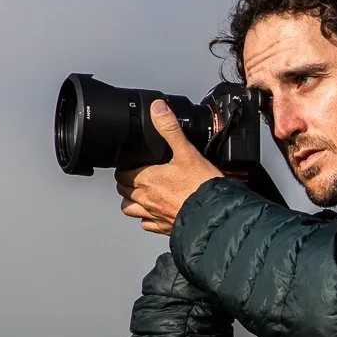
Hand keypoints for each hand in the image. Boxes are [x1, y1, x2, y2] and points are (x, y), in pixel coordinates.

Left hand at [116, 100, 222, 234]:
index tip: (133, 164)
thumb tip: (158, 109)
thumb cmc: (201, 186)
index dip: (126, 166)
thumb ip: (170, 129)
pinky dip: (147, 218)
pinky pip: (146, 224)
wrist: (215, 214)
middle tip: (139, 175)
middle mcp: (145, 199)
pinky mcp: (163, 227)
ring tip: (142, 194)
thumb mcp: (187, 151)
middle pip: (123, 190)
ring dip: (132, 201)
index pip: (121, 173)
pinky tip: (156, 211)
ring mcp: (153, 215)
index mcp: (146, 179)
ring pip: (129, 209)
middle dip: (127, 182)